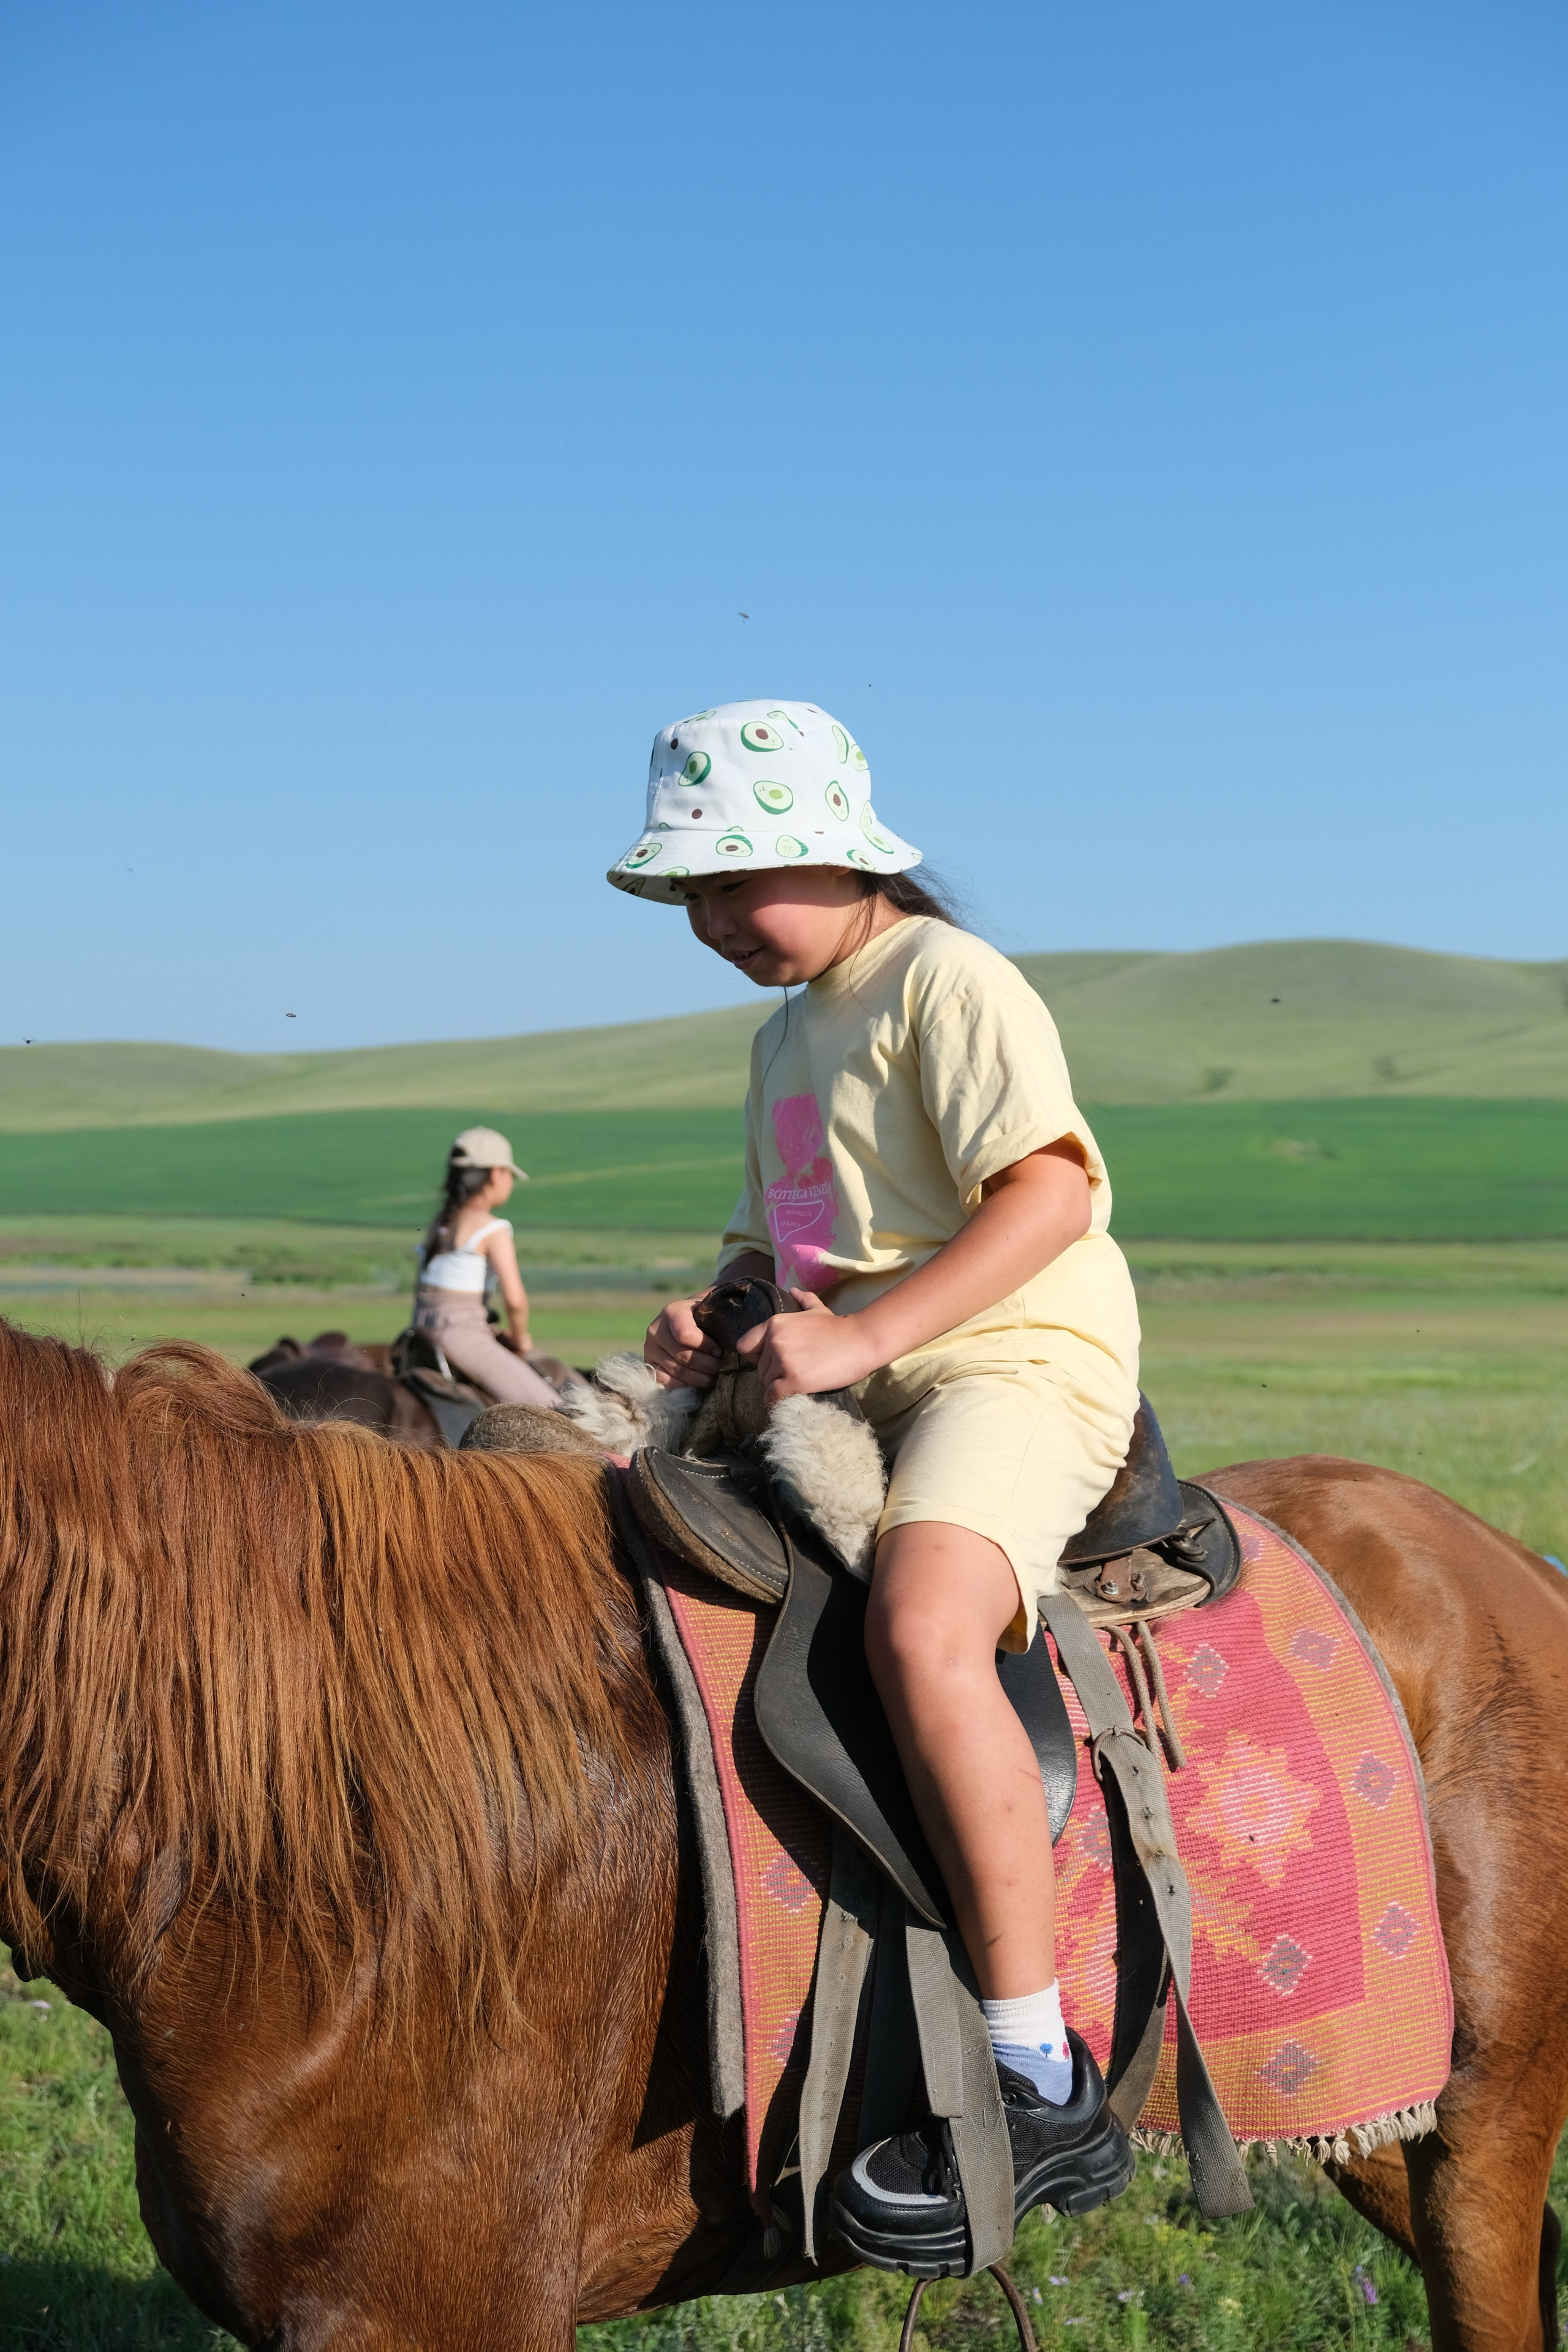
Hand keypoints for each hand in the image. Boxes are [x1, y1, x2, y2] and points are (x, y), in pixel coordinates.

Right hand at [644, 1294, 725, 1390]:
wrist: (687, 1322)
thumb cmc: (706, 1317)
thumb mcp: (712, 1311)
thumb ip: (721, 1317)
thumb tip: (737, 1334)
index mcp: (672, 1312)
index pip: (686, 1334)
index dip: (706, 1346)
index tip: (720, 1351)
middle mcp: (655, 1329)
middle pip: (683, 1356)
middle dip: (707, 1365)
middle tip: (721, 1368)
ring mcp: (650, 1348)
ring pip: (677, 1371)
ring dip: (700, 1377)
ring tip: (714, 1376)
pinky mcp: (650, 1364)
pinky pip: (665, 1381)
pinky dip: (685, 1385)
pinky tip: (698, 1381)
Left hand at [735, 1291, 877, 1407]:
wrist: (860, 1341)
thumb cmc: (839, 1328)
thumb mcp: (817, 1310)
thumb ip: (803, 1300)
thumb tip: (793, 1290)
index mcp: (774, 1324)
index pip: (745, 1346)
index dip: (756, 1357)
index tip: (772, 1362)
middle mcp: (774, 1341)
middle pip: (759, 1370)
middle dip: (773, 1375)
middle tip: (794, 1375)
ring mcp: (783, 1361)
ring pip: (767, 1385)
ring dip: (780, 1388)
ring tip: (799, 1384)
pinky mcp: (793, 1380)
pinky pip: (773, 1398)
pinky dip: (779, 1402)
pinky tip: (792, 1398)